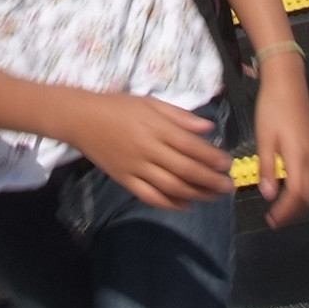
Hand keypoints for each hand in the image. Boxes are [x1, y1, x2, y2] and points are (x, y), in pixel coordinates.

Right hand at [56, 92, 233, 209]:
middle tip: (228, 186)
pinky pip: (150, 196)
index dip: (212, 157)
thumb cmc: (117, 106)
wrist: (80, 118)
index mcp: (155, 126)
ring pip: (171, 186)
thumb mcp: (149, 102)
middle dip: (211, 180)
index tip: (228, 163)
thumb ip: (179, 115)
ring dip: (196, 194)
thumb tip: (208, 127)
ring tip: (214, 198)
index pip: (191, 145)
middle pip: (185, 169)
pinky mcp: (125, 179)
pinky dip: (170, 204)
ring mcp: (135, 167)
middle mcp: (147, 148)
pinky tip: (186, 206)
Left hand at [252, 55, 308, 226]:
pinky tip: (296, 187)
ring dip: (302, 201)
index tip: (272, 221)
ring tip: (284, 208)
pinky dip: (308, 189)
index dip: (286, 211)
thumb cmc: (272, 108)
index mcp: (299, 158)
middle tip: (276, 219)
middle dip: (294, 211)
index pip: (297, 195)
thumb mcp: (264, 139)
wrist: (288, 83)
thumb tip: (269, 195)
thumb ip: (268, 168)